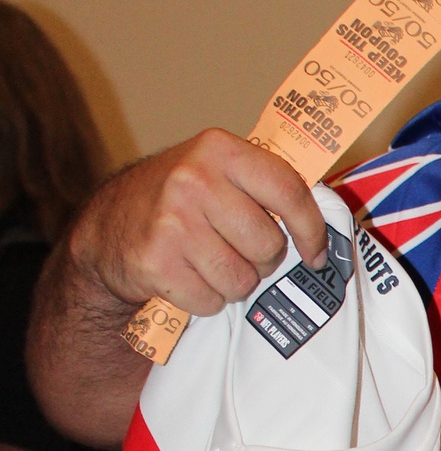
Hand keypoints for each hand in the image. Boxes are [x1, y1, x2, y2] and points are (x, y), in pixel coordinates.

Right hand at [73, 129, 326, 316]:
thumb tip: (324, 219)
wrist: (107, 227)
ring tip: (208, 263)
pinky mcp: (156, 262)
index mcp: (219, 150)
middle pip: (268, 244)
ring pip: (241, 279)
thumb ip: (262, 183)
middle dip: (262, 259)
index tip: (315, 253)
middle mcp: (194, 180)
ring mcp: (172, 222)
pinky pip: (210, 300)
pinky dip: (204, 299)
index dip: (311, 229)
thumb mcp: (214, 170)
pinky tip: (187, 278)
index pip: (288, 191)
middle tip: (238, 252)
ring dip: (232, 282)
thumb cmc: (177, 201)